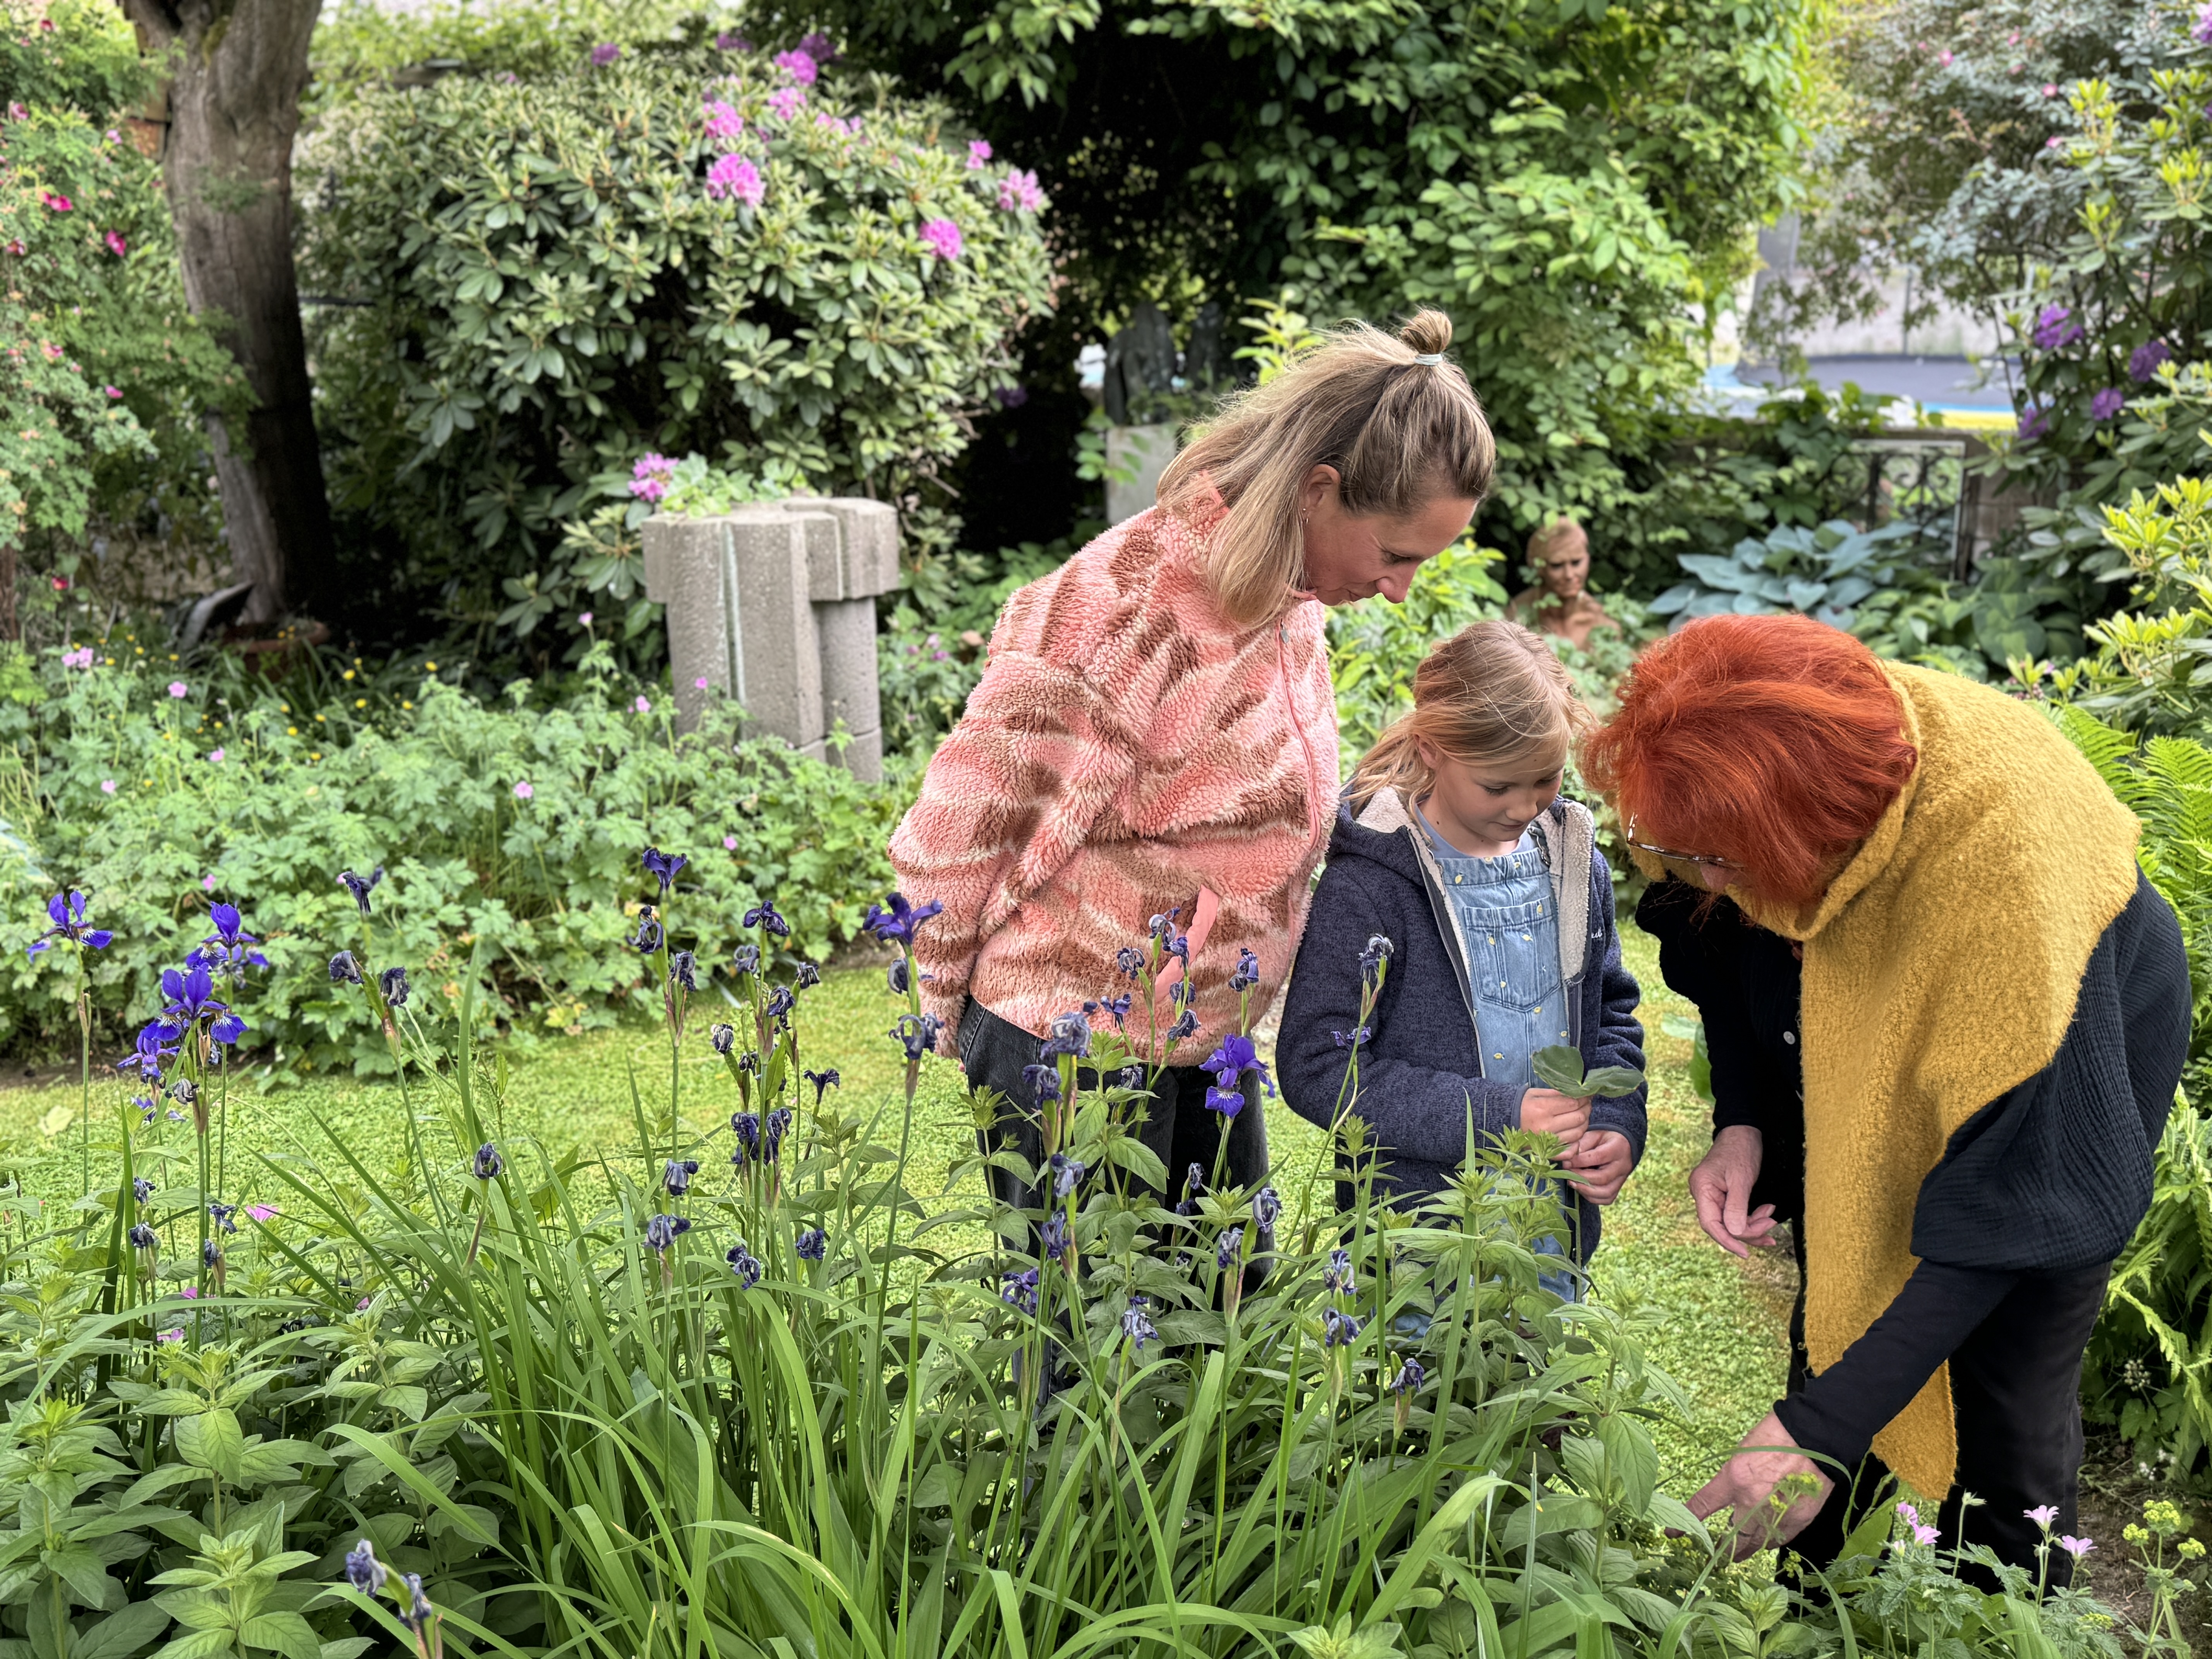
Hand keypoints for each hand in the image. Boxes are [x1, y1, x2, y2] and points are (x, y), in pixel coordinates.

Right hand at [1518, 1087, 1590, 1147]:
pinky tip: (1575, 1134)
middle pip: (1578, 1118)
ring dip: (1584, 1124)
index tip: (1586, 1095)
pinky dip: (1576, 1143)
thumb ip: (1557, 1093)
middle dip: (1586, 1109)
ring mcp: (1548, 1141)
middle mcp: (1546, 1126)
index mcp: (1542, 1108)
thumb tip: (1578, 1092)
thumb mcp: (1536, 1093)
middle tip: (1586, 1104)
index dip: (1583, 1098)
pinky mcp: (1547, 1151)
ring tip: (1581, 1116)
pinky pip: (1569, 1150)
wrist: (1504, 1121)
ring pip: (1578, 1133)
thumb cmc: (1522, 1105)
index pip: (1573, 1103)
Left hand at [1560, 1130, 1631, 1203]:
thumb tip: (1567, 1159)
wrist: (1622, 1145)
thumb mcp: (1593, 1134)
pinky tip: (1581, 1189)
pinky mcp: (1618, 1188)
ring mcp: (1622, 1179)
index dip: (1580, 1161)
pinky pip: (1607, 1198)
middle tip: (1567, 1174)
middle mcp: (1623, 1165)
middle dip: (1581, 1178)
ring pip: (1606, 1192)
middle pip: (1602, 1178)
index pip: (1598, 1157)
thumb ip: (1581, 1145)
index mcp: (1617, 1148)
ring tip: (1572, 1183)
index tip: (1566, 1162)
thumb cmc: (1604, 1139)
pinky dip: (1592, 1197)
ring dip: (1586, 1190)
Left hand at [1686, 1411, 1832, 1560]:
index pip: (1702, 1506)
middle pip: (1731, 1537)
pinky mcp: (1799, 1519)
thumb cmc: (1776, 1436)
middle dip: (1722, 1549)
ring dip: (1746, 1548)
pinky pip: (1779, 1539)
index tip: (1672, 1534)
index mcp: (1734, 1478)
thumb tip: (1729, 1499)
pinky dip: (1771, 1540)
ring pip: (1756, 1543)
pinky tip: (1766, 1538)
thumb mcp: (1742, 1453)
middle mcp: (1753, 1501)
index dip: (1684, 1523)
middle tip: (1717, 1553)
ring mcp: (1777, 1513)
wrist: (1814, 1435)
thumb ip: (1733, 1479)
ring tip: (1740, 1551)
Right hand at [1687, 1124, 1779, 1258]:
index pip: (1710, 1223)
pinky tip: (1766, 1215)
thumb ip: (1736, 1206)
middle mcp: (1704, 1194)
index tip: (1745, 1252)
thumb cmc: (1741, 1149)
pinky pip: (1735, 1215)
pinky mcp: (1724, 1196)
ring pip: (1730, 1222)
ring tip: (1772, 1218)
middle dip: (1747, 1230)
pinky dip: (1752, 1218)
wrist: (1743, 1132)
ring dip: (1753, 1225)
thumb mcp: (1741, 1178)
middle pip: (1722, 1225)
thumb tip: (1734, 1232)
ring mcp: (1713, 1196)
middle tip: (1770, 1225)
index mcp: (1702, 1188)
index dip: (1727, 1241)